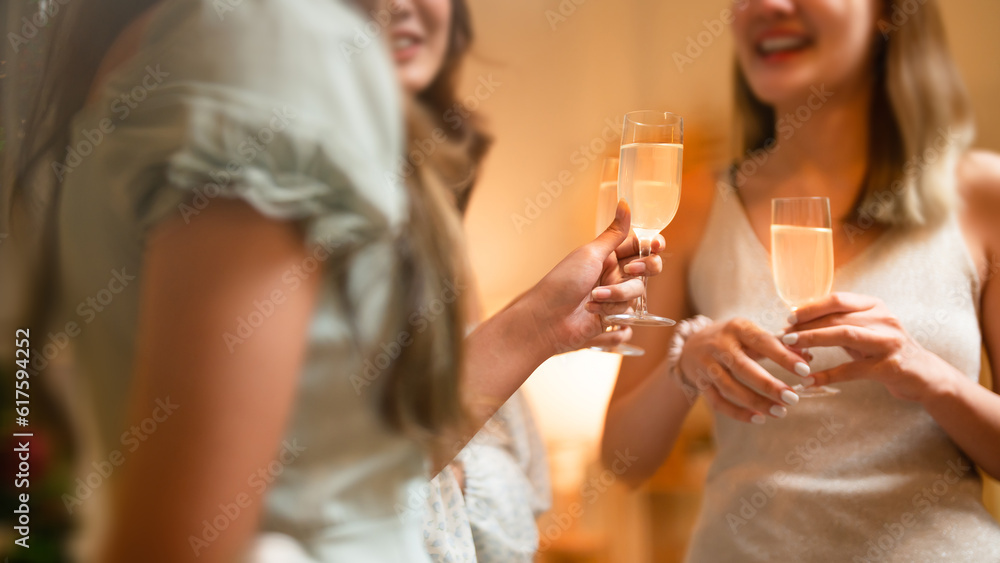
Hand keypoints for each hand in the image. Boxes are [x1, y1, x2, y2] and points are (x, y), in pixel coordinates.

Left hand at [524, 200, 663, 353]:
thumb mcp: (590, 254)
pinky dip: (610, 309)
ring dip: (617, 294)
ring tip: (594, 295)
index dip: (652, 244)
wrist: (547, 318)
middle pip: (648, 268)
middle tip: (629, 271)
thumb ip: (614, 233)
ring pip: (638, 290)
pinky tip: (591, 310)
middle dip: (643, 269)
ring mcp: (615, 293)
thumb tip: (625, 203)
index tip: (655, 246)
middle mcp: (614, 272)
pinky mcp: (614, 314)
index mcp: (609, 254)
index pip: (640, 245)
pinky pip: (629, 310)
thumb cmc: (563, 282)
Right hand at [678, 317, 807, 422]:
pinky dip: (738, 413)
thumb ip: (778, 344)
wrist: (691, 344)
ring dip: (756, 402)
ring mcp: (707, 365)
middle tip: (793, 398)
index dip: (783, 357)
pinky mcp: (701, 383)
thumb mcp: (751, 333)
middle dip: (769, 385)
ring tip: (781, 411)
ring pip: (730, 388)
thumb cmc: (732, 338)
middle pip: (744, 368)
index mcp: (736, 328)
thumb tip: (808, 355)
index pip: (762, 342)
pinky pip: (718, 402)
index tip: (805, 370)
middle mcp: (719, 345)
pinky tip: (759, 418)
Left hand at [785, 292, 956, 402]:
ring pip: (844, 335)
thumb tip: (799, 322)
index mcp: (874, 306)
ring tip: (791, 347)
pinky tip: (809, 381)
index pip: (837, 300)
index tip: (789, 318)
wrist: (925, 375)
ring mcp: (888, 342)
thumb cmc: (886, 350)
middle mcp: (883, 319)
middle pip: (836, 317)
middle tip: (783, 335)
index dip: (810, 308)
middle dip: (806, 325)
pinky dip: (827, 375)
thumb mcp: (865, 330)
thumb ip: (839, 323)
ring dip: (813, 339)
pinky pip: (852, 370)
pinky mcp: (890, 367)